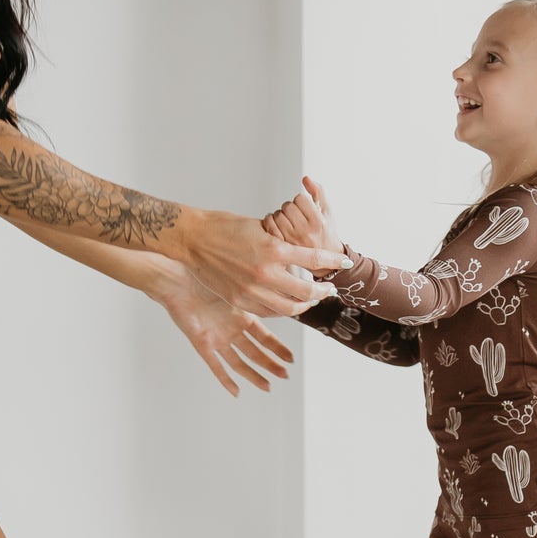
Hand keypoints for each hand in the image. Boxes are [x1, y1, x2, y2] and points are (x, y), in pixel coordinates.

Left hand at [152, 269, 295, 397]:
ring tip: (267, 386)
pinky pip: (214, 365)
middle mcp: (231, 329)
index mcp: (241, 315)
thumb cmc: (202, 274)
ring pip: (239, 362)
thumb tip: (281, 283)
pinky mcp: (201, 343)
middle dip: (271, 364)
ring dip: (254, 375)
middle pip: (255, 352)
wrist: (176, 279)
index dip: (278, 348)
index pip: (265, 337)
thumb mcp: (234, 283)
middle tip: (285, 376)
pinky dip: (225, 379)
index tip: (291, 358)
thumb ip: (256, 290)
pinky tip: (235, 391)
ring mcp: (217, 337)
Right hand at [179, 208, 345, 318]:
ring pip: (289, 307)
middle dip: (323, 291)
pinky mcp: (239, 300)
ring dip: (305, 305)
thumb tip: (300, 251)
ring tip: (311, 300)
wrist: (192, 239)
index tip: (344, 263)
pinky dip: (282, 309)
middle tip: (330, 289)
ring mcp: (251, 290)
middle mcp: (265, 273)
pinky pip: (268, 311)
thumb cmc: (224, 226)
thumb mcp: (259, 227)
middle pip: (306, 291)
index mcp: (273, 249)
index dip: (333, 261)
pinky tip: (287, 303)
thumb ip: (280, 242)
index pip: (314, 258)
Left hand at [261, 177, 342, 276]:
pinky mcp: (280, 247)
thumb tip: (306, 178)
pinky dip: (271, 223)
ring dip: (280, 215)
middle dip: (290, 207)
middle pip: (287, 206)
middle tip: (295, 215)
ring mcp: (291, 241)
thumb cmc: (326, 234)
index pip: (300, 198)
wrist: (325, 263)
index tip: (303, 207)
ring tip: (288, 221)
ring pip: (277, 215)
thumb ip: (318, 193)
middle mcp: (304, 232)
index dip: (300, 200)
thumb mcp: (328, 212)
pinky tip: (278, 226)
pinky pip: (269, 226)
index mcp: (318, 222)